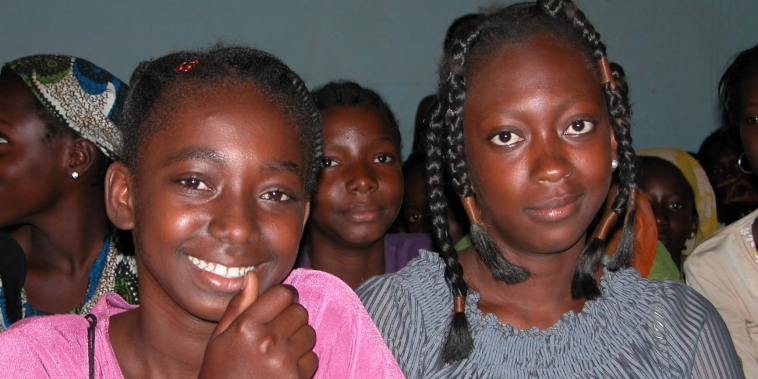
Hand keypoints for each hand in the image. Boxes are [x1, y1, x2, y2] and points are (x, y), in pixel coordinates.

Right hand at [199, 272, 317, 377]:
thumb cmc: (220, 374)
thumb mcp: (219, 340)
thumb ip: (237, 307)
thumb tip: (251, 276)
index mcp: (245, 326)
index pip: (282, 293)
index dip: (284, 297)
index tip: (281, 305)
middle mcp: (266, 341)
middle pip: (299, 311)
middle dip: (292, 318)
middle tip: (279, 332)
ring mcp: (283, 361)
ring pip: (309, 333)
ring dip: (299, 340)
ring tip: (281, 352)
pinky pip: (312, 358)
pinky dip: (303, 363)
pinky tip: (285, 371)